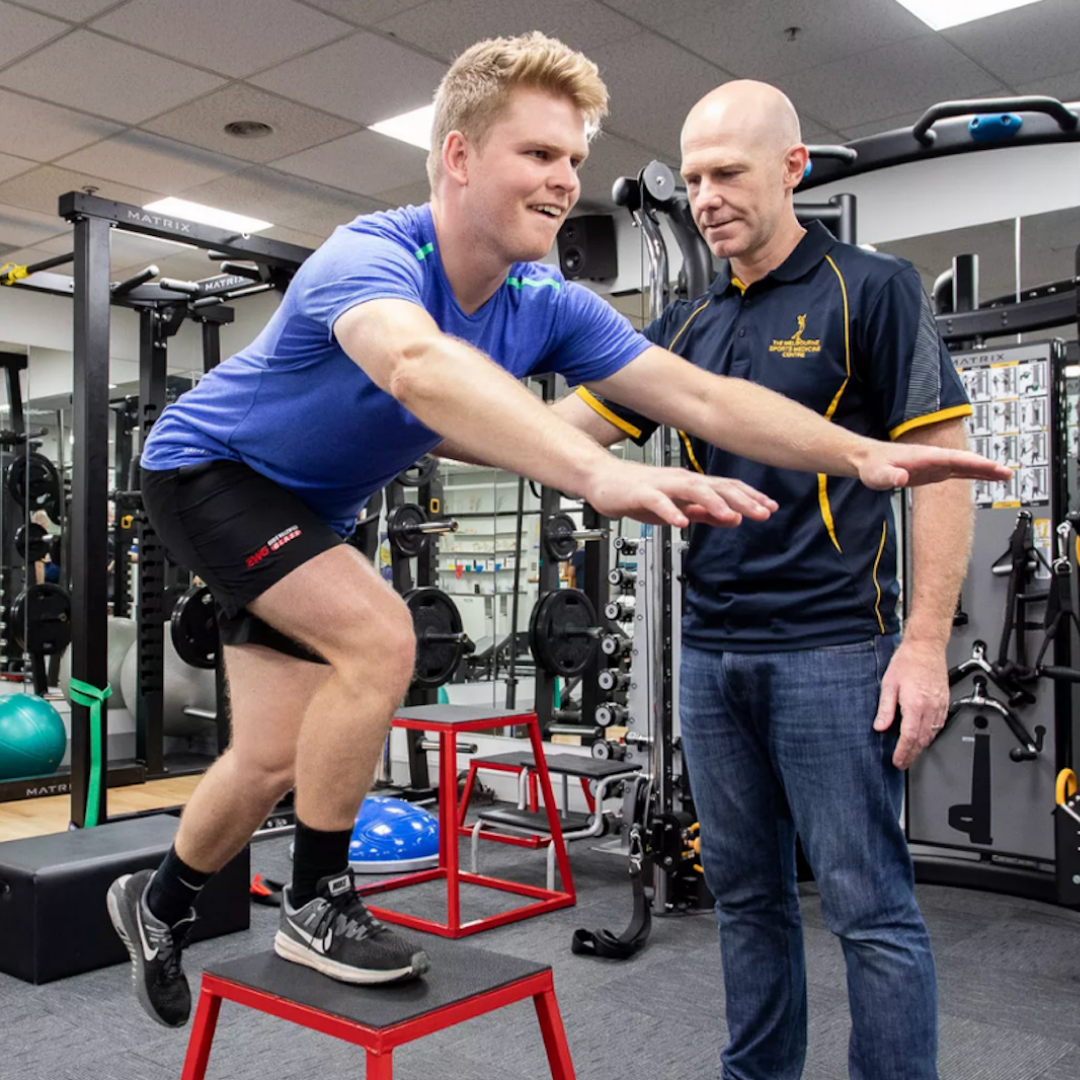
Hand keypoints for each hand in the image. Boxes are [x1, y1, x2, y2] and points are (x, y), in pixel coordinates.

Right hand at [583, 460, 777, 527]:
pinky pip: (658, 501)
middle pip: (716, 487)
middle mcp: (680, 480)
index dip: (750, 497)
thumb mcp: (679, 506)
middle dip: (741, 500)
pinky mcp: (640, 492)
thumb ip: (705, 513)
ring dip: (712, 502)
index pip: (727, 488)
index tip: (771, 507)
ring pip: (691, 489)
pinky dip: (671, 511)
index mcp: (691, 484)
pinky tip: (681, 522)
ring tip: (729, 515)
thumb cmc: (639, 492)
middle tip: (763, 512)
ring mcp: (661, 485)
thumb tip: (734, 518)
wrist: (602, 479)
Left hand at [857, 442, 1011, 490]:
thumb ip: (890, 476)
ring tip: (1005, 475)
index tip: (990, 467)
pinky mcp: (934, 471)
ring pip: (965, 466)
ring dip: (985, 470)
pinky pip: (958, 472)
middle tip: (1007, 473)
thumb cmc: (872, 466)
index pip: (954, 459)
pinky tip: (986, 477)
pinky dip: (974, 473)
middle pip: (965, 461)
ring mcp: (935, 464)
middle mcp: (934, 458)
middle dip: (986, 466)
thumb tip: (902, 478)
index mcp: (924, 456)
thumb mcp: (878, 475)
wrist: (868, 460)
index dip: (973, 463)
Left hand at [873, 638, 949, 769]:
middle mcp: (930, 707)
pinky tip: (924, 736)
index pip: (909, 737)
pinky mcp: (945, 701)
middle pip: (922, 739)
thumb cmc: (907, 661)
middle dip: (912, 754)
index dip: (903, 752)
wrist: (926, 647)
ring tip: (911, 753)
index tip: (898, 761)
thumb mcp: (888, 685)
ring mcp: (940, 705)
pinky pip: (940, 724)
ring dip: (922, 746)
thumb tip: (880, 726)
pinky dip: (932, 734)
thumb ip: (885, 708)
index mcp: (915, 704)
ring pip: (933, 733)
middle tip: (903, 762)